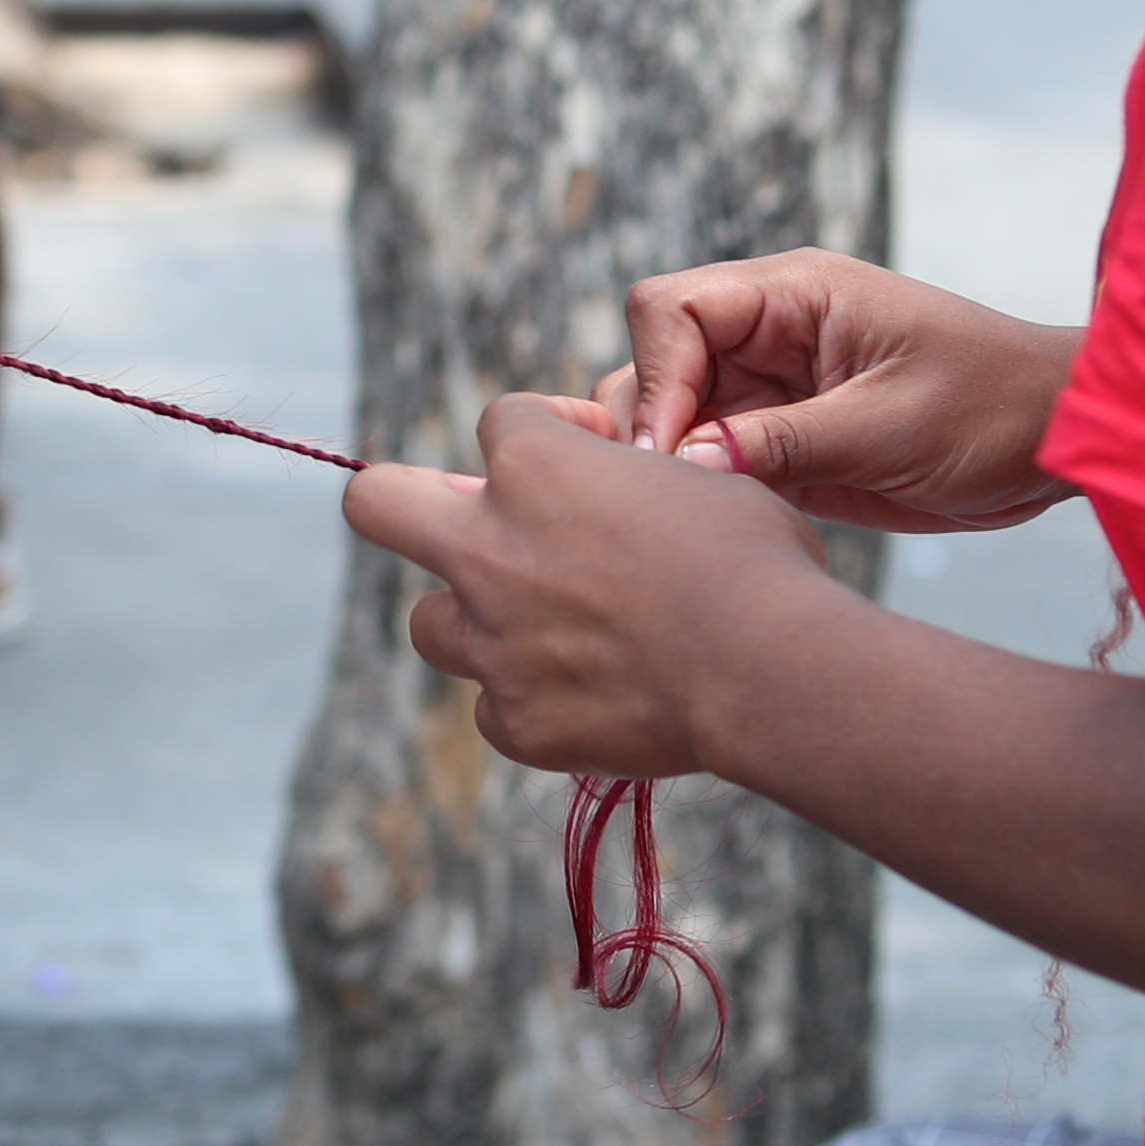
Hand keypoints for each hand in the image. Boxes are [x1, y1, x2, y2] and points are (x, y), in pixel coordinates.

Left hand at [346, 392, 837, 778]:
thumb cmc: (754, 561)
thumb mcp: (701, 482)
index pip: (501, 423)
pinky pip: (495, 710)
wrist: (767, 667)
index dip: (549, 429)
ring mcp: (492, 641)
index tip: (594, 451)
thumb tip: (627, 487)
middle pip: (377, 502)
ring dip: (475, 622)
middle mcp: (488, 548)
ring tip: (545, 632)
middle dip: (405, 502)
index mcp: (535, 466)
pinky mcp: (515, 722)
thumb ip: (633, 482)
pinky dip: (530, 704)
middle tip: (460, 521)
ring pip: (430, 625)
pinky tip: (588, 702)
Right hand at [589, 248, 1080, 532]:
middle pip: (655, 359)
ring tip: (706, 511)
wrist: (1060, 441)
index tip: (673, 451)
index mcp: (794, 295)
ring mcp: (772, 386)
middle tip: (681, 493)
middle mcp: (770, 332)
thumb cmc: (994, 408)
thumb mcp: (890, 427)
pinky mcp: (784, 437)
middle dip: (650, 423)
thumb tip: (685, 462)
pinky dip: (708, 488)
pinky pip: (714, 456)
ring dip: (674, 460)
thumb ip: (783, 442)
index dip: (655, 376)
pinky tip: (731, 520)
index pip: (670, 308)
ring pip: (673, 412)